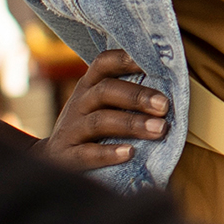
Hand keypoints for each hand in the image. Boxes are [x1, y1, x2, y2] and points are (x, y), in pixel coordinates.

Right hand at [41, 48, 169, 170]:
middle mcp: (79, 104)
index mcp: (89, 87)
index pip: (104, 63)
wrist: (54, 163)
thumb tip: (169, 95)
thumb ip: (125, 98)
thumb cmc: (90, 131)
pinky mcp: (66, 156)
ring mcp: (71, 129)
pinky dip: (109, 153)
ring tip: (159, 129)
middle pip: (105, 91)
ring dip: (131, 124)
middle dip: (137, 96)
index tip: (154, 63)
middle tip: (164, 106)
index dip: (126, 60)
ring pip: (100, 121)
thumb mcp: (101, 108)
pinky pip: (87, 153)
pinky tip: (130, 153)